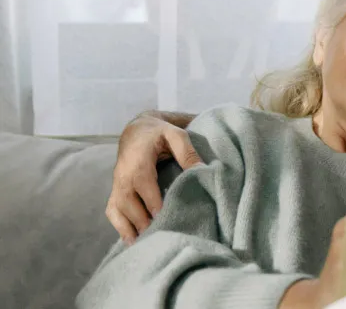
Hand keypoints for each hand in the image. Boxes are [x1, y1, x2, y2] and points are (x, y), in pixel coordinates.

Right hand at [106, 113, 202, 242]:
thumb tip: (203, 169)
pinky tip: (132, 241)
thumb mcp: (176, 135)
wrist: (137, 130)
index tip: (161, 217)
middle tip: (158, 236)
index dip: (150, 201)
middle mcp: (123, 175)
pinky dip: (120, 226)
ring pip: (117, 209)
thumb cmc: (159, 133)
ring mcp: (117, 184)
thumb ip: (188, 152)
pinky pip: (113, 211)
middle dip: (140, 220)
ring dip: (129, 227)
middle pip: (127, 201)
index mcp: (138, 162)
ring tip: (144, 244)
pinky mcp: (115, 191)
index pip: (142, 184)